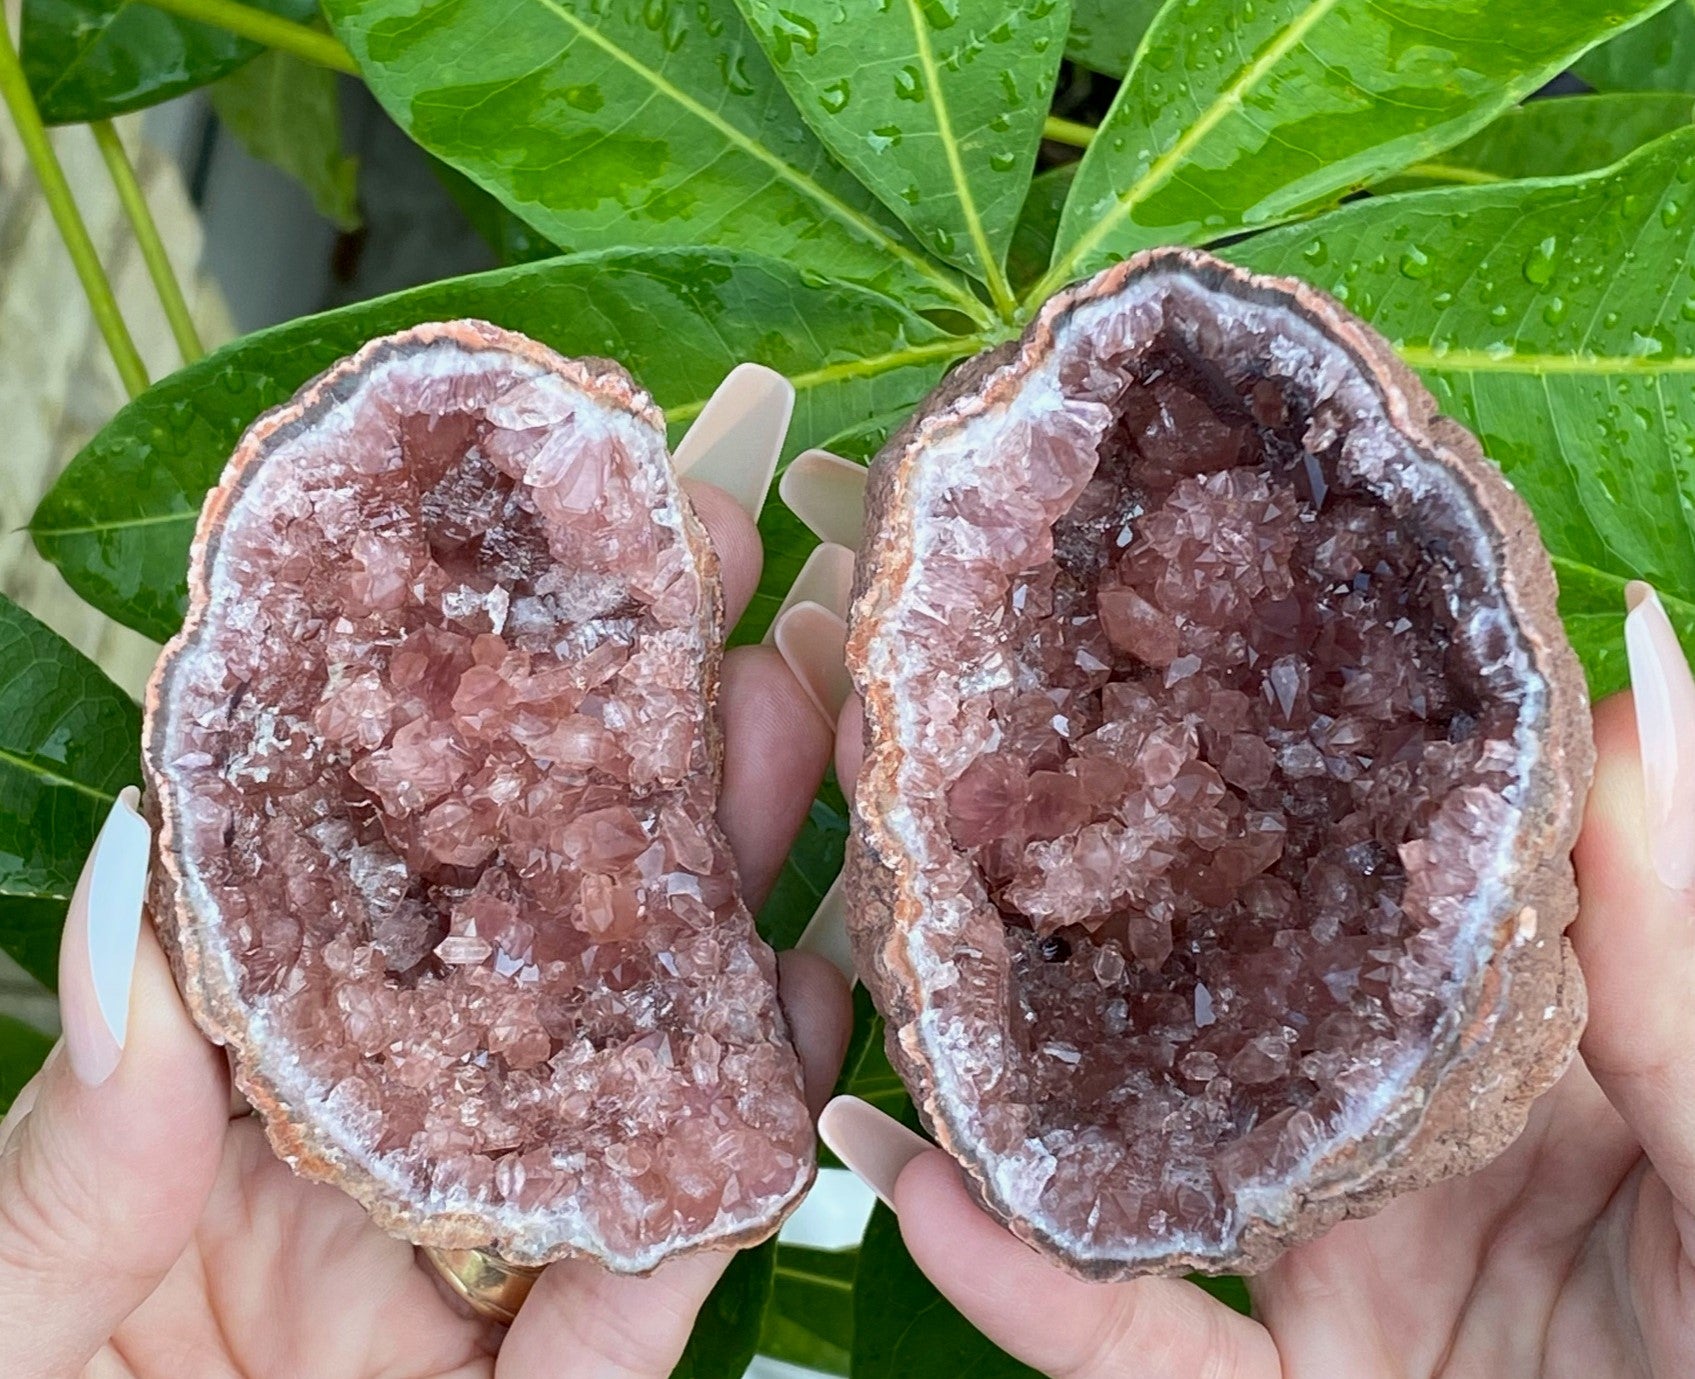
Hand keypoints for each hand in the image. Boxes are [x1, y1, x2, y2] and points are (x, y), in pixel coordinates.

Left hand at [0, 476, 852, 1378]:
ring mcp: (458, 1301)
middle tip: (729, 635)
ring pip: (619, 1108)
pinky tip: (801, 1041)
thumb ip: (76, 1141)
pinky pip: (642, 1311)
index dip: (440, 753)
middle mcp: (364, 1182)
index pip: (353, 909)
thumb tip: (138, 872)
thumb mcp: (4, 1308)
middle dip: (638, 803)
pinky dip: (721, 1189)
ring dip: (720, 940)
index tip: (524, 604)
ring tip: (796, 773)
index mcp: (219, 1121)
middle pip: (529, 976)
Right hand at [821, 583, 1694, 1378]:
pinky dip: (1021, 1284)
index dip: (1270, 756)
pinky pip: (1130, 1348)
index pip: (1370, 869)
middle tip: (962, 762)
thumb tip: (1645, 679)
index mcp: (1519, 1037)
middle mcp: (1400, 1132)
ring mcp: (1331, 1267)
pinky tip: (921, 1188)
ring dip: (1009, 1059)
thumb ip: (1679, 948)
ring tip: (899, 937)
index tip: (1159, 635)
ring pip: (1139, 1151)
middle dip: (1086, 885)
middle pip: (1214, 991)